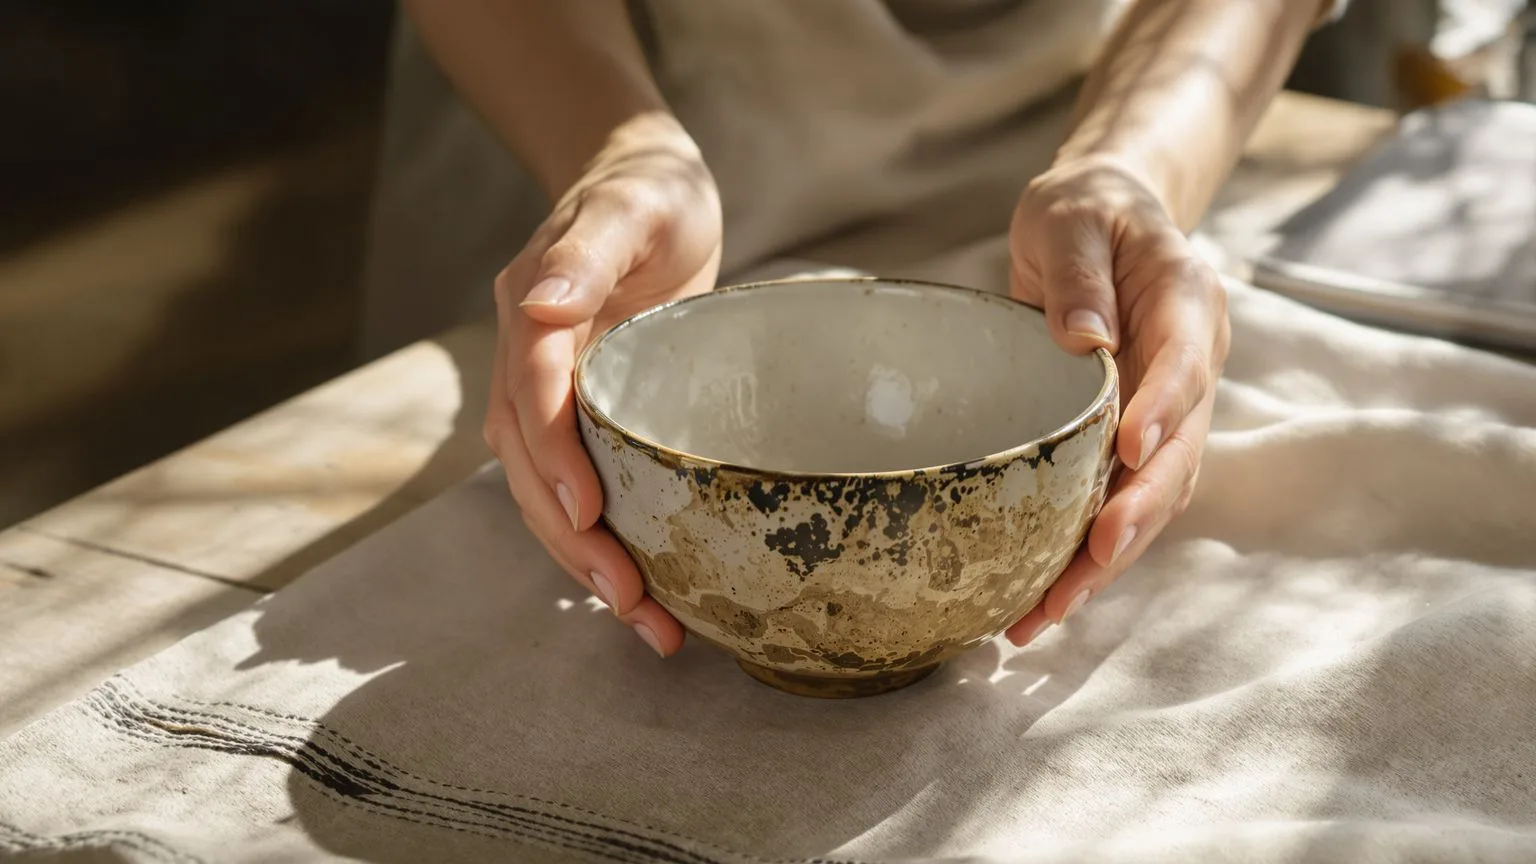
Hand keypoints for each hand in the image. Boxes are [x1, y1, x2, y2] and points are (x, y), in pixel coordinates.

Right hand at [483, 114, 721, 656]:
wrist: (647, 188)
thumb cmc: (648, 192)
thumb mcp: (629, 205)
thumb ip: (586, 250)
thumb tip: (540, 306)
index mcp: (536, 313)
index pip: (533, 398)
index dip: (556, 460)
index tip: (591, 517)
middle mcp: (531, 361)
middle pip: (533, 466)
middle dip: (574, 539)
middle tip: (630, 602)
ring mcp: (551, 394)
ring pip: (548, 492)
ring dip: (586, 561)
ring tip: (647, 624)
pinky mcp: (585, 417)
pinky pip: (579, 486)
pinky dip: (603, 541)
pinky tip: (644, 590)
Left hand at [1004, 155, 1229, 644]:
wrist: (1098, 219)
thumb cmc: (1082, 213)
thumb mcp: (1068, 218)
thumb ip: (1076, 273)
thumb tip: (1082, 340)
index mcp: (1186, 301)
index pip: (1183, 360)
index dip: (1164, 408)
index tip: (1132, 449)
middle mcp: (1190, 366)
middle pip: (1179, 451)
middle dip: (1138, 511)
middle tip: (1093, 558)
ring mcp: (1168, 410)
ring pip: (1153, 496)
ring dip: (1106, 558)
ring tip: (1046, 612)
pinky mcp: (1133, 441)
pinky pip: (1119, 504)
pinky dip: (1085, 556)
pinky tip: (1040, 602)